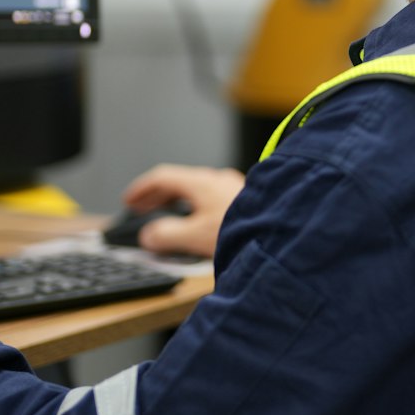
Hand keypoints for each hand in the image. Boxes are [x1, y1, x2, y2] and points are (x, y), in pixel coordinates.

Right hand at [121, 164, 245, 256]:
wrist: (286, 234)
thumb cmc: (247, 231)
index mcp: (202, 182)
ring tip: (168, 220)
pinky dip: (197, 210)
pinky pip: (213, 201)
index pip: (162, 177)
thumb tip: (150, 235)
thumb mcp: (196, 237)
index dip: (141, 189)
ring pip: (198, 192)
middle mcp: (218, 181)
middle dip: (158, 197)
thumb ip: (167, 236)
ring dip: (179, 204)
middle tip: (142, 209)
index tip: (129, 200)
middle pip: (180, 183)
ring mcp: (234, 190)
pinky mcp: (247, 203)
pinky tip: (200, 226)